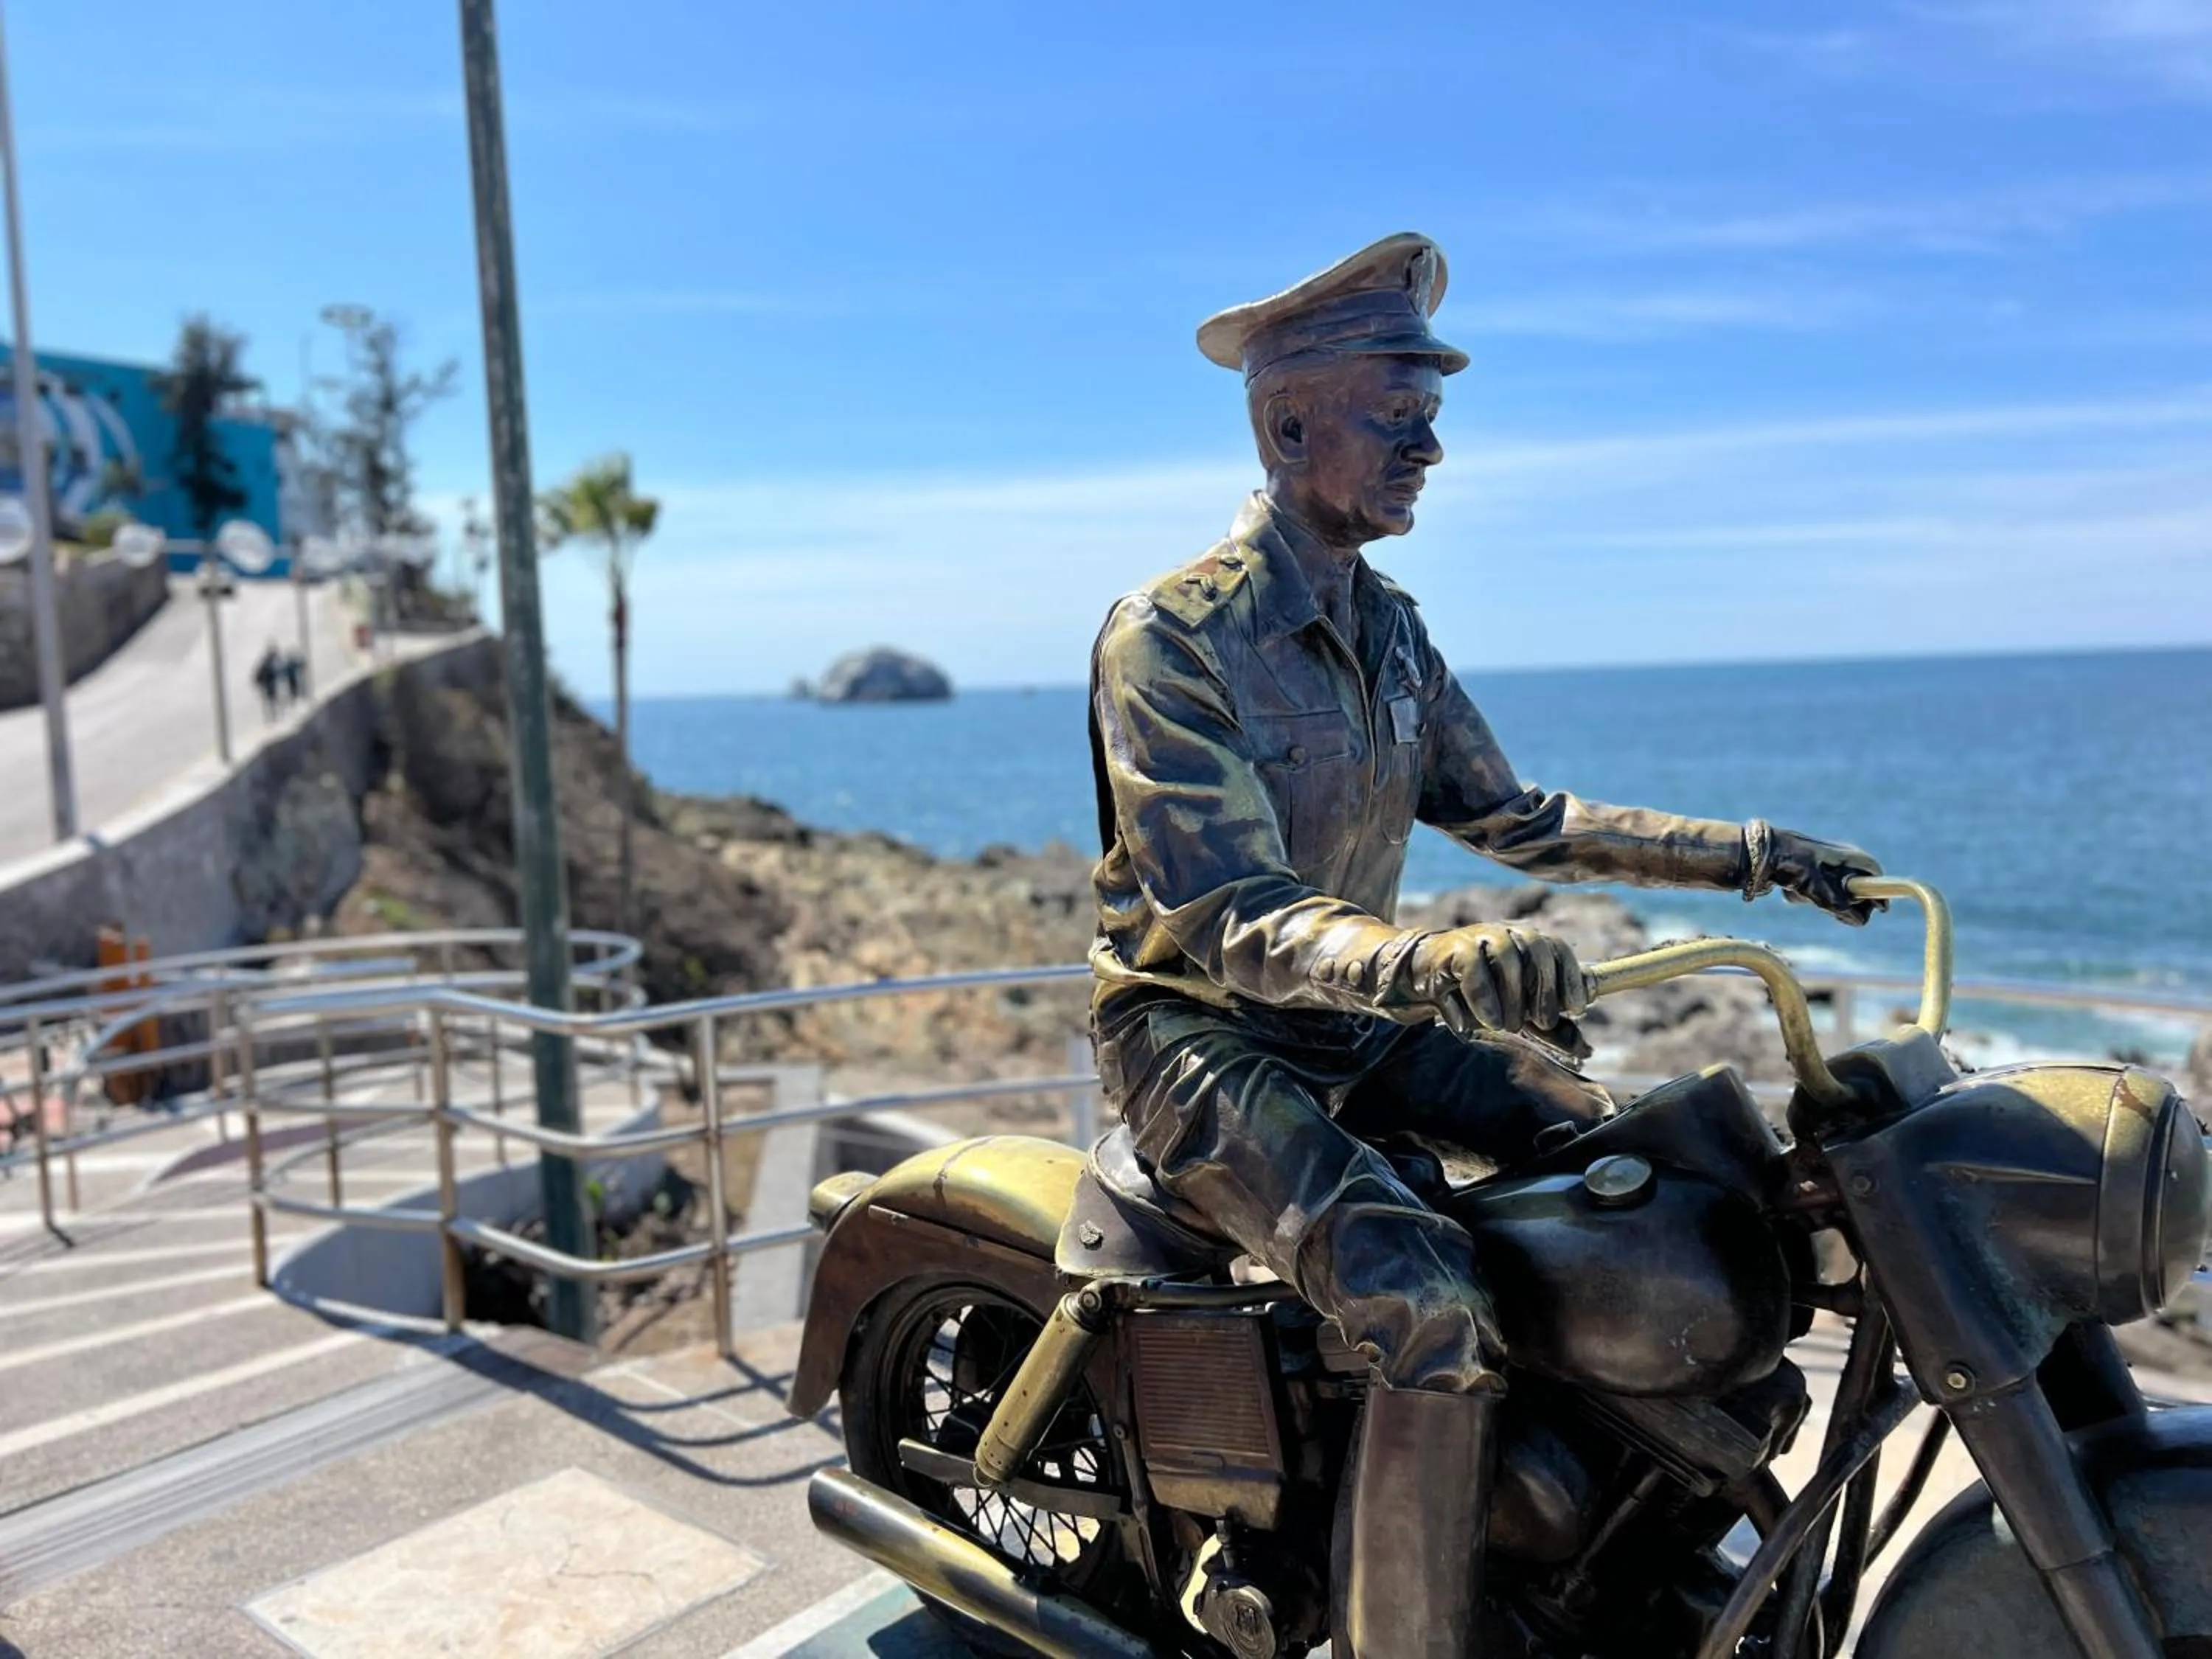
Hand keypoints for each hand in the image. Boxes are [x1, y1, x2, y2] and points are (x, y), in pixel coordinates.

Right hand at [1405, 924, 1587, 1040]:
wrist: (1421, 977)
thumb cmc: (1474, 994)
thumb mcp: (1514, 1011)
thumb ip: (1546, 1027)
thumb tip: (1584, 1048)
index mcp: (1524, 942)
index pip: (1555, 948)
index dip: (1570, 977)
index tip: (1576, 1008)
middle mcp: (1504, 934)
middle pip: (1535, 947)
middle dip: (1543, 989)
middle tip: (1541, 1022)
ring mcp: (1477, 938)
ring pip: (1506, 955)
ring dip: (1512, 997)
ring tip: (1507, 1025)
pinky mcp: (1451, 951)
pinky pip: (1472, 968)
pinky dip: (1482, 997)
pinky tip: (1485, 1020)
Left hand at [1749, 821, 1883, 924]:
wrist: (1756, 854)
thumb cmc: (1792, 865)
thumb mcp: (1819, 890)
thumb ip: (1842, 907)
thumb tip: (1860, 920)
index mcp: (1849, 855)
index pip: (1875, 874)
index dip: (1879, 893)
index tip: (1877, 910)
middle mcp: (1839, 858)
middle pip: (1856, 888)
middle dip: (1844, 902)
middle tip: (1827, 904)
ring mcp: (1822, 865)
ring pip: (1834, 893)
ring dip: (1822, 901)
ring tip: (1804, 893)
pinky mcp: (1807, 871)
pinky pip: (1815, 891)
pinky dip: (1806, 895)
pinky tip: (1791, 891)